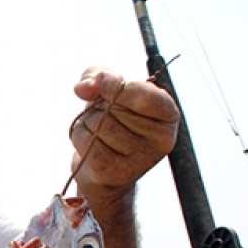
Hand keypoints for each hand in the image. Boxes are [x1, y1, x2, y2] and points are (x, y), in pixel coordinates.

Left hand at [68, 67, 178, 191]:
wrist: (103, 164)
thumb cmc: (111, 118)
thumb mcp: (108, 87)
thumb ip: (98, 74)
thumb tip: (84, 88)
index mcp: (168, 113)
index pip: (145, 95)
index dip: (117, 86)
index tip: (104, 84)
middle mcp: (162, 139)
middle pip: (114, 107)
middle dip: (100, 105)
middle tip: (108, 116)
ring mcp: (141, 159)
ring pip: (98, 123)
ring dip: (87, 122)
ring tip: (100, 131)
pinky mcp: (118, 173)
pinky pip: (86, 141)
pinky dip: (79, 137)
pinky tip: (92, 144)